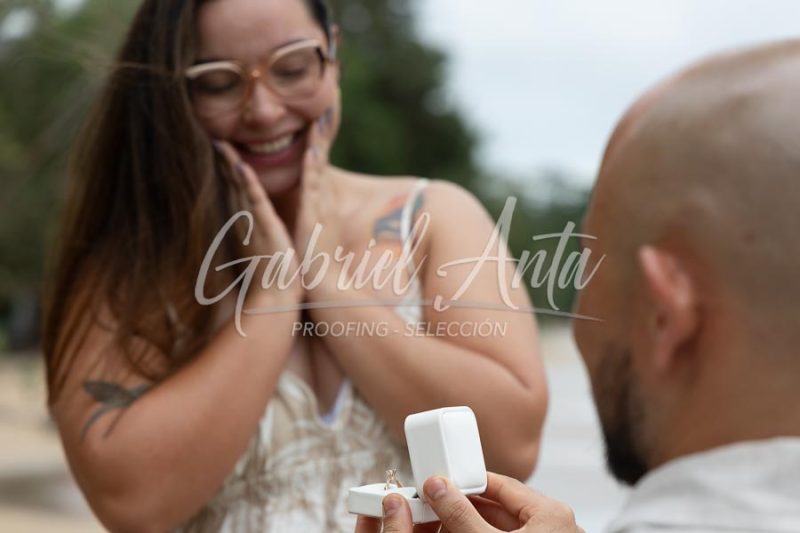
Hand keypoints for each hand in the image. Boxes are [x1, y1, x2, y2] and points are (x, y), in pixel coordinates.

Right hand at [214, 140, 301, 306]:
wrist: (275, 296)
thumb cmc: (269, 275)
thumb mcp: (259, 246)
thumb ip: (251, 232)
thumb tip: (246, 225)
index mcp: (246, 222)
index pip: (235, 188)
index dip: (226, 168)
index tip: (219, 147)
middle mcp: (244, 220)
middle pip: (232, 183)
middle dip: (222, 160)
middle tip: (213, 136)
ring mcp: (252, 223)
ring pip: (240, 187)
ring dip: (230, 164)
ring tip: (221, 143)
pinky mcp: (264, 227)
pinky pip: (255, 200)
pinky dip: (247, 182)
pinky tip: (240, 165)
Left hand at [293, 106, 345, 298]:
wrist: (316, 284)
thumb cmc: (310, 258)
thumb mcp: (305, 226)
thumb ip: (306, 209)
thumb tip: (303, 200)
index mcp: (315, 197)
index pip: (317, 157)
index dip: (320, 133)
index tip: (325, 107)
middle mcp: (319, 197)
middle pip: (322, 153)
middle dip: (327, 125)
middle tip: (334, 97)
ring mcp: (318, 206)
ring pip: (318, 164)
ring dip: (320, 139)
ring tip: (325, 113)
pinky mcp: (313, 217)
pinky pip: (312, 188)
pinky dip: (312, 168)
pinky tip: (311, 150)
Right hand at [355, 473, 583, 532]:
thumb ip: (461, 515)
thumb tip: (440, 491)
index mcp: (551, 514)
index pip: (502, 484)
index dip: (470, 483)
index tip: (446, 486)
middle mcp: (556, 527)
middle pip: (502, 506)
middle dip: (468, 507)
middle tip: (442, 506)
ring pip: (505, 527)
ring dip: (474, 524)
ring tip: (447, 524)